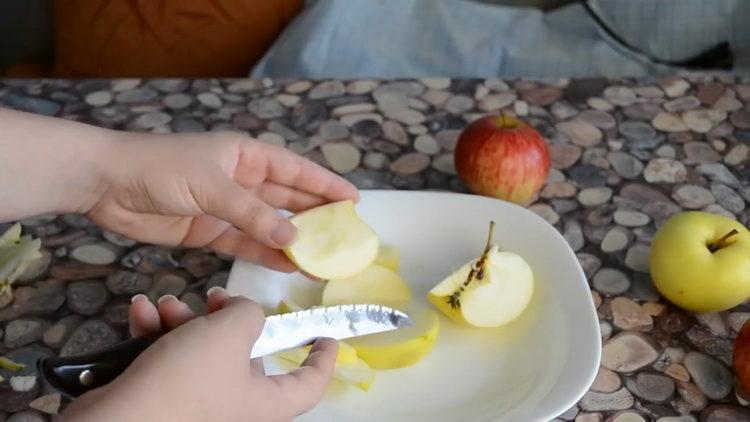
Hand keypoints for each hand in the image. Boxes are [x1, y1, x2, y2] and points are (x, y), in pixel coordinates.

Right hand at [61, 288, 337, 421]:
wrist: (116, 421)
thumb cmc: (187, 380)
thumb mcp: (229, 333)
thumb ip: (248, 313)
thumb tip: (243, 312)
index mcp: (266, 403)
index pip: (309, 384)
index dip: (322, 360)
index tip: (327, 337)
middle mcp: (237, 407)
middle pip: (246, 355)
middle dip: (222, 319)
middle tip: (212, 298)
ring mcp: (200, 405)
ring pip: (203, 352)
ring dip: (183, 321)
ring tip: (168, 305)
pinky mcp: (165, 399)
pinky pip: (170, 362)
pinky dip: (157, 336)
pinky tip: (142, 314)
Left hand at [87, 131, 357, 271]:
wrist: (107, 184)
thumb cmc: (161, 168)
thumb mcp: (211, 186)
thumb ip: (252, 214)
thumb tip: (294, 238)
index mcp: (245, 155)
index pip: (295, 170)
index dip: (325, 185)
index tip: (353, 201)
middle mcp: (240, 179)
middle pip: (286, 199)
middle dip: (315, 217)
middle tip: (344, 237)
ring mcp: (225, 206)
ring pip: (268, 225)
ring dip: (292, 241)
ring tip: (322, 260)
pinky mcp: (208, 231)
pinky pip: (244, 243)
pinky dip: (264, 253)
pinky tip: (287, 265)